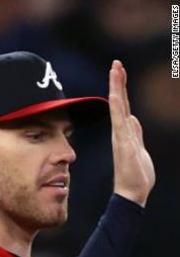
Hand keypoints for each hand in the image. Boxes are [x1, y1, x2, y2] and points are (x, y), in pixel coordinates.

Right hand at [109, 60, 154, 206]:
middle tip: (116, 63)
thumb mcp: (140, 150)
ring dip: (117, 87)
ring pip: (119, 106)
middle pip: (120, 102)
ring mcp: (122, 136)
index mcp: (126, 133)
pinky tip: (116, 94)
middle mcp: (122, 131)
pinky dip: (117, 106)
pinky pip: (119, 120)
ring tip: (115, 69)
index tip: (118, 71)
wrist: (132, 193)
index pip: (124, 106)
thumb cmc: (137, 176)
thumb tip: (133, 119)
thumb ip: (136, 134)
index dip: (121, 88)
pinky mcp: (123, 142)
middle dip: (117, 82)